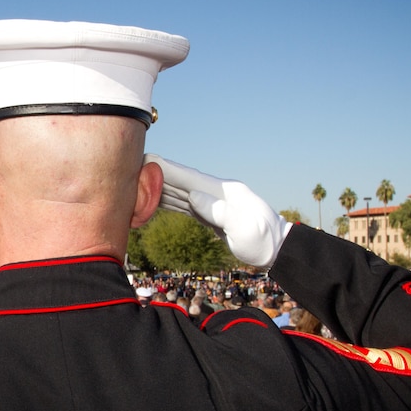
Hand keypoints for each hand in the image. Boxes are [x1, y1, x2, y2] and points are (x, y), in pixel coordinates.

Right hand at [144, 154, 291, 267]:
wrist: (276, 251)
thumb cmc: (262, 241)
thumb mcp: (244, 228)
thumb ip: (220, 211)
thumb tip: (193, 196)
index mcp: (225, 192)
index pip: (191, 178)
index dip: (169, 169)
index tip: (150, 159)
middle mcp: (217, 193)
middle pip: (182, 182)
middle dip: (158, 174)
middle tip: (135, 164)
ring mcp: (214, 203)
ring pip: (181, 193)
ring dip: (160, 187)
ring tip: (137, 180)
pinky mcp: (211, 214)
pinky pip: (185, 205)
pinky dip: (168, 201)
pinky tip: (155, 198)